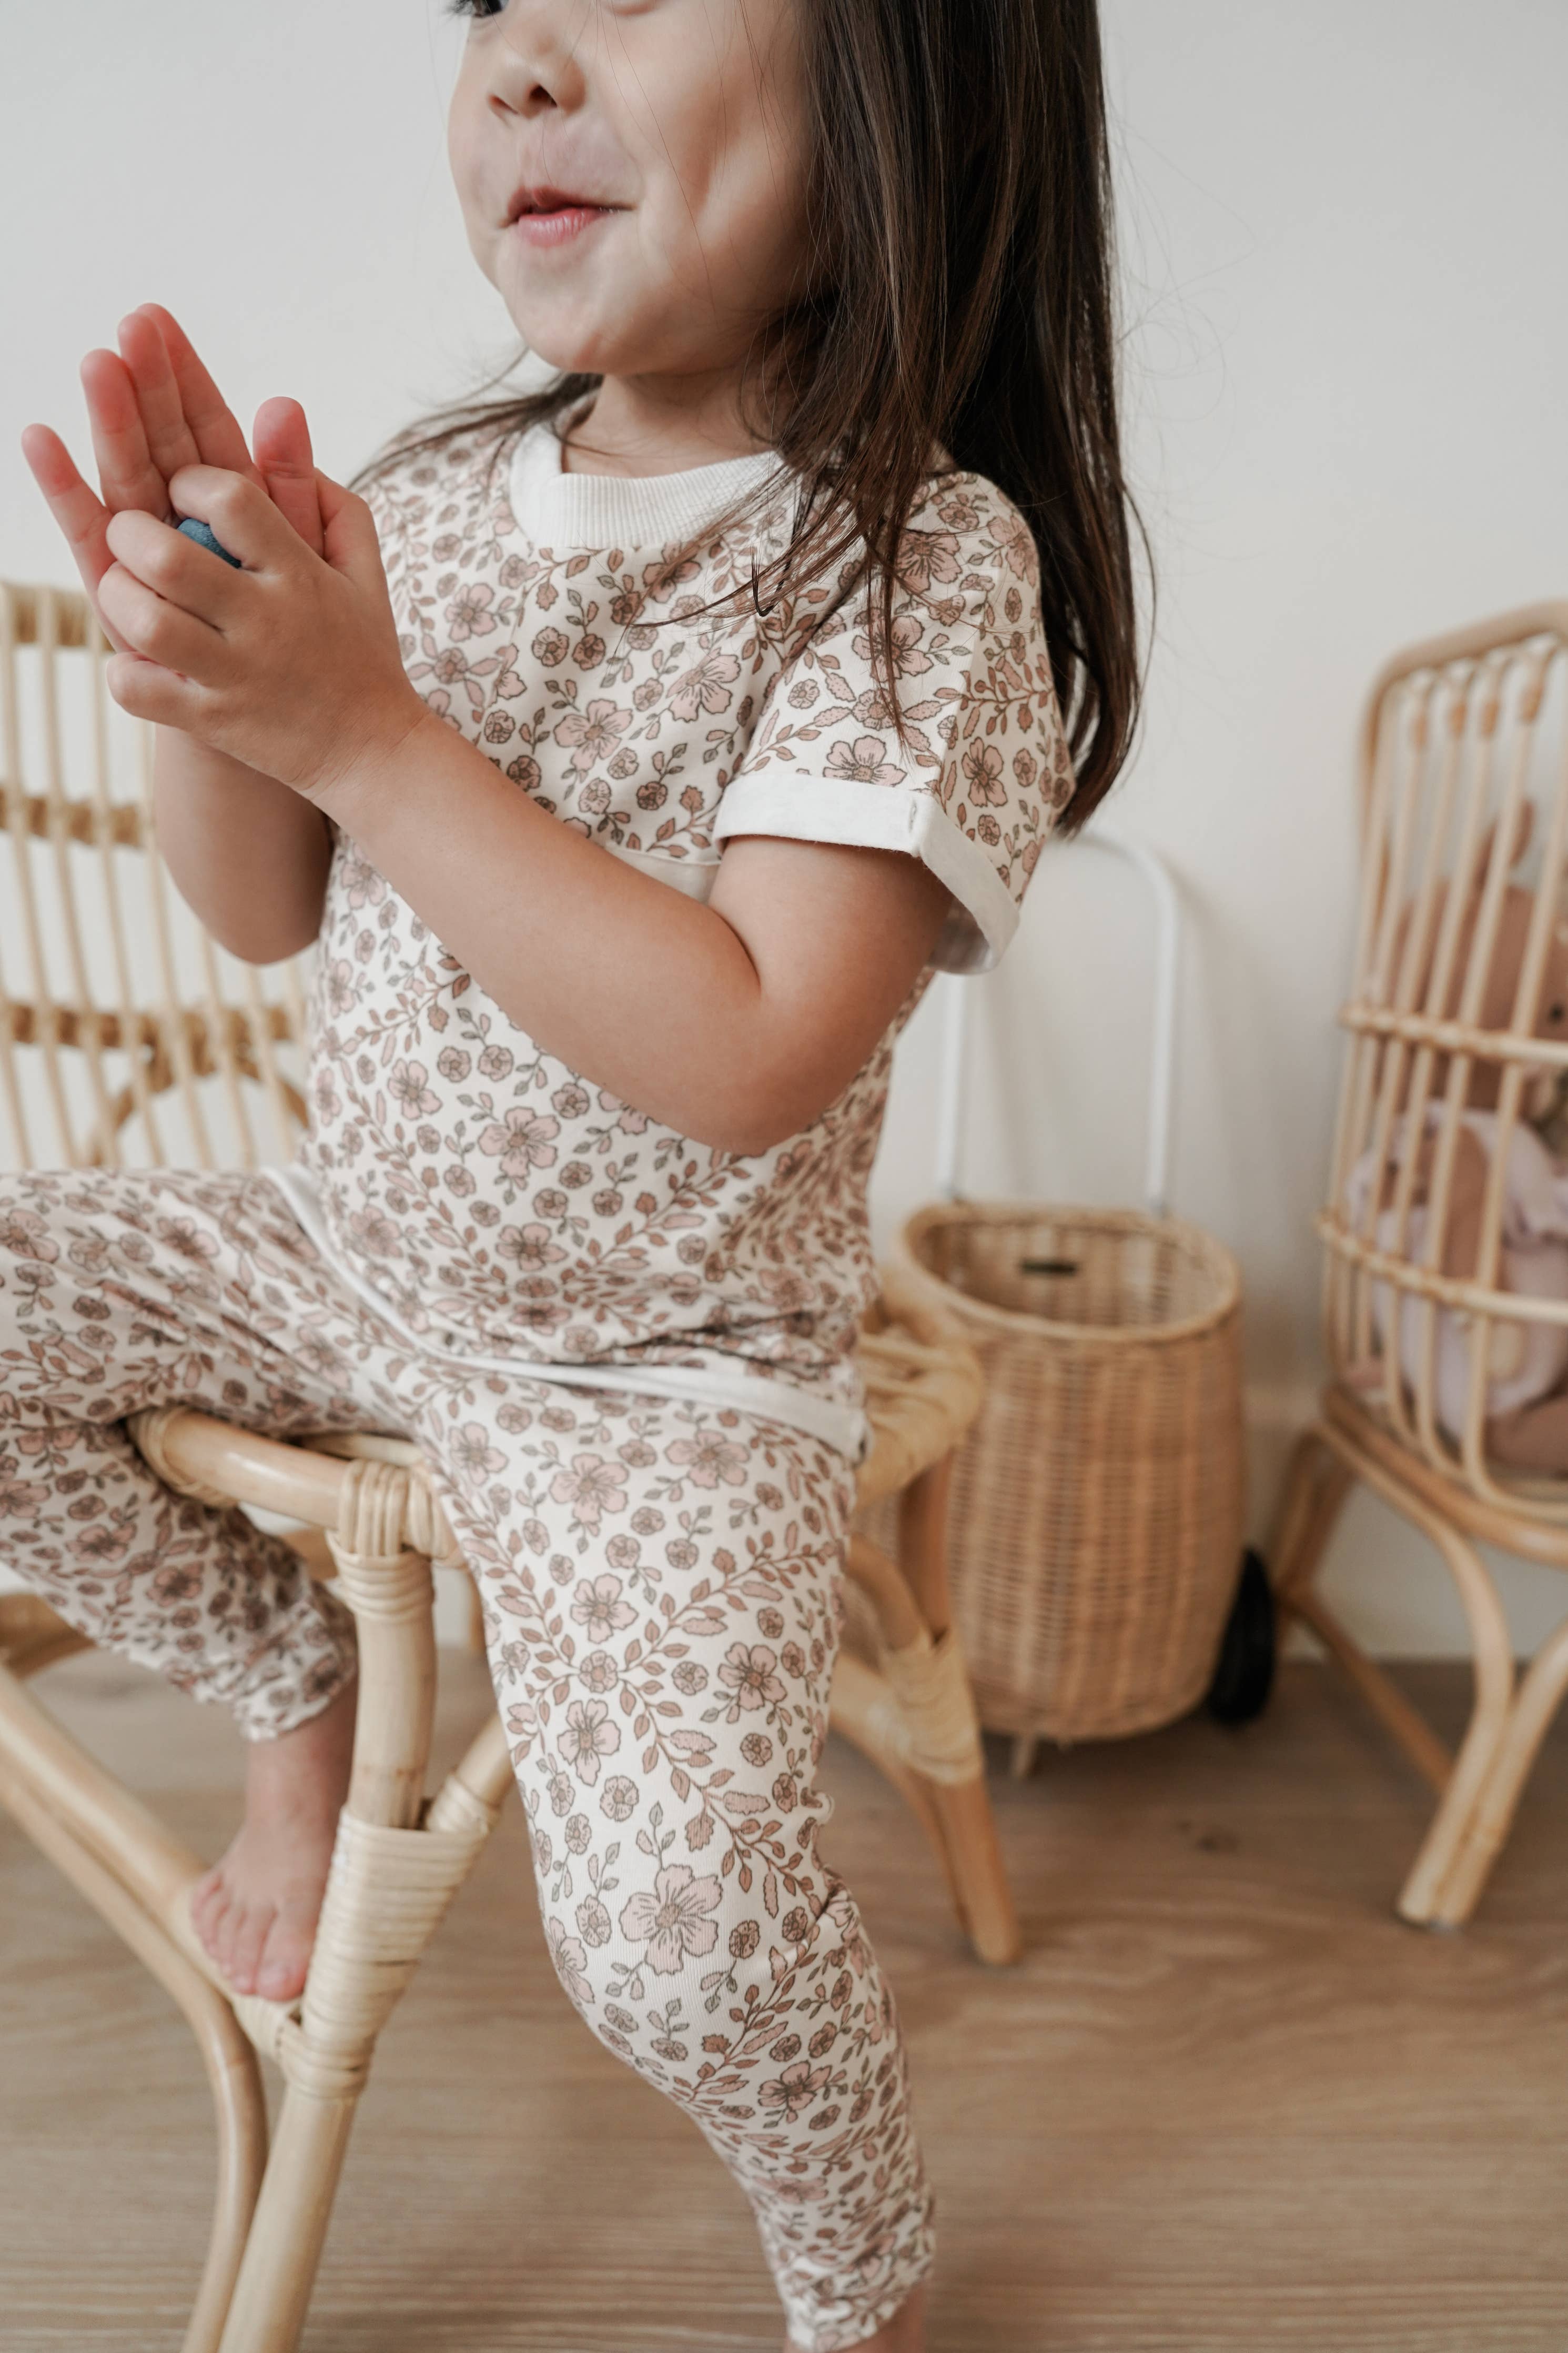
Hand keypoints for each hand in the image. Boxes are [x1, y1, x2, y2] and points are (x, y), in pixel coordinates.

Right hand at [21, 304, 324, 652]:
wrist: (290, 726)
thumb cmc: (304, 646)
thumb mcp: (315, 562)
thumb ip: (299, 491)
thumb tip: (285, 404)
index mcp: (236, 510)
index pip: (206, 429)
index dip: (183, 375)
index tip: (156, 317)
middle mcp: (183, 524)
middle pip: (160, 442)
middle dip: (144, 385)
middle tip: (128, 327)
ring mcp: (150, 558)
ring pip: (127, 477)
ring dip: (111, 422)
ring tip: (97, 366)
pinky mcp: (124, 597)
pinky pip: (93, 539)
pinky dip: (68, 490)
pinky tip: (41, 441)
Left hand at [95, 463, 429, 805]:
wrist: (374, 754)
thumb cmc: (359, 650)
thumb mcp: (358, 567)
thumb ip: (320, 492)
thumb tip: (278, 408)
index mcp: (298, 573)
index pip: (228, 496)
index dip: (188, 480)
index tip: (182, 490)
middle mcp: (265, 620)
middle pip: (169, 557)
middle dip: (131, 533)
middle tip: (131, 534)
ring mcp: (236, 674)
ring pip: (149, 623)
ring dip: (120, 596)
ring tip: (125, 589)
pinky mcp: (213, 722)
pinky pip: (142, 692)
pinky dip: (125, 674)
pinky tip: (137, 661)